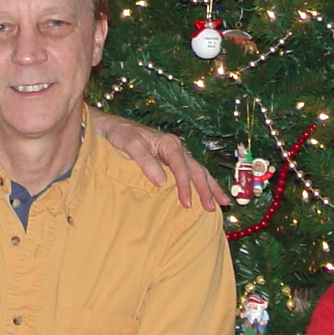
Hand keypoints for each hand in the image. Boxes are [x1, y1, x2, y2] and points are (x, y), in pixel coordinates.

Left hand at [91, 111, 227, 209]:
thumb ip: (145, 162)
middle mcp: (175, 148)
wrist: (111, 127)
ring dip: (210, 187)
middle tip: (212, 207)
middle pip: (196, 170)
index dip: (185, 186)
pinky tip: (207, 194)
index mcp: (168, 143)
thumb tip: (162, 182)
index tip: (186, 204)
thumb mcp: (130, 146)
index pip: (182, 167)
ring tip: (222, 202)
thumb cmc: (120, 135)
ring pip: (198, 171)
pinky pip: (190, 173)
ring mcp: (175, 155)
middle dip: (206, 189)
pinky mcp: (170, 161)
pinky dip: (201, 184)